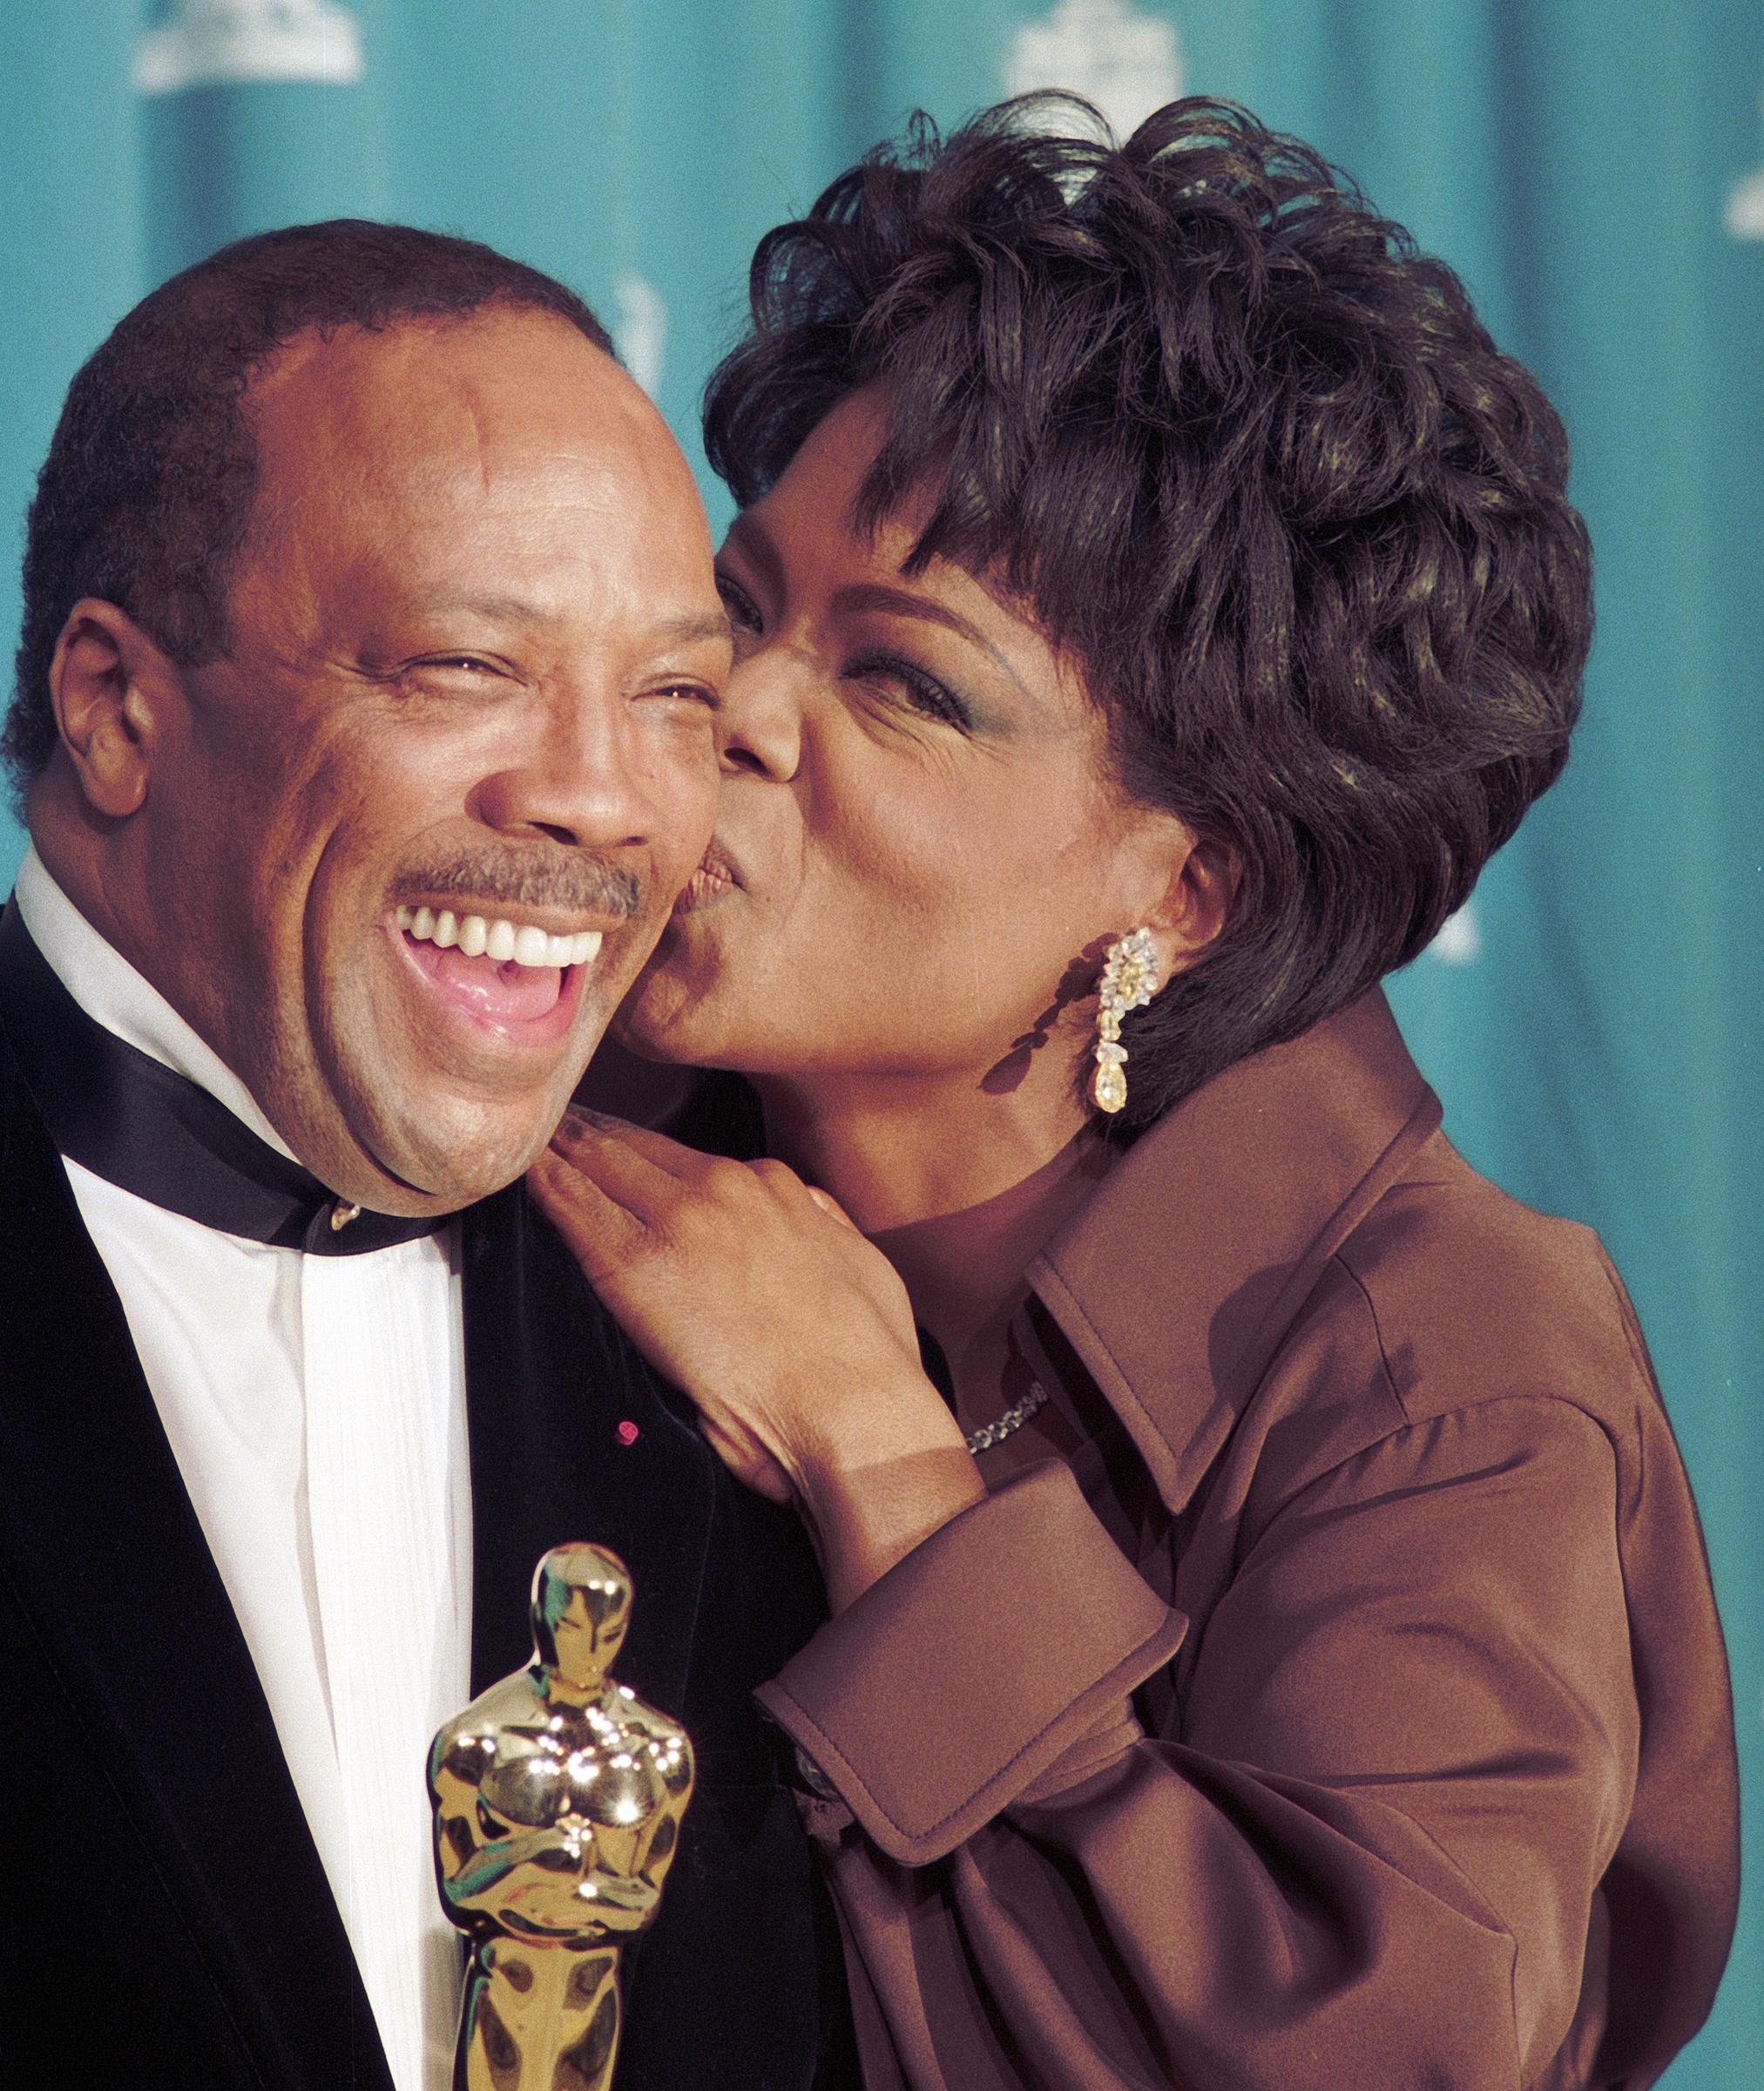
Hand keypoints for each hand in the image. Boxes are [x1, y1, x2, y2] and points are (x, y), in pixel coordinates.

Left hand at [529, 1112, 985, 1605]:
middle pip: (636, 1148)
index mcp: (774, 1189)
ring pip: (600, 1166)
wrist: (853, 1407)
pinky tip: (523, 1175)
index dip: (647, 1153)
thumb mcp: (864, 1265)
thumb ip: (827, 1228)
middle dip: (593, 1134)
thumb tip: (811, 1213)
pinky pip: (575, 1211)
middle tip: (557, 1122)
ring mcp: (678, 1221)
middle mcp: (723, 1189)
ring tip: (531, 1140)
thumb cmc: (868, 1358)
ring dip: (562, 1151)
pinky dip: (546, 1188)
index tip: (624, 1150)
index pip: (688, 1157)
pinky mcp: (637, 1267)